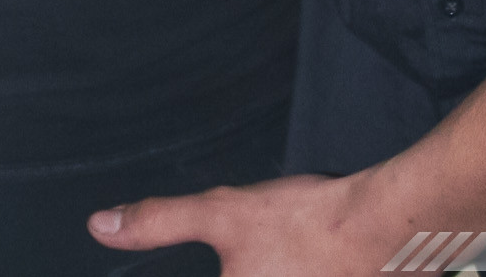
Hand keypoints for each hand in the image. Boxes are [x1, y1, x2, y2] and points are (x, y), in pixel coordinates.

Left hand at [87, 75, 485, 276]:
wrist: (384, 231)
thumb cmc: (304, 224)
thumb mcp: (223, 215)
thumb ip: (160, 223)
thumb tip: (102, 226)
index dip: (211, 272)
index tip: (224, 261)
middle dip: (233, 269)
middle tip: (258, 249)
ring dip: (255, 271)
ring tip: (277, 254)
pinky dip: (281, 274)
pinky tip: (292, 264)